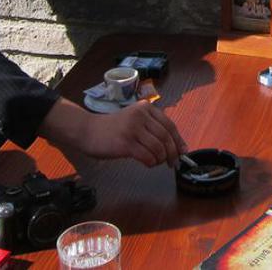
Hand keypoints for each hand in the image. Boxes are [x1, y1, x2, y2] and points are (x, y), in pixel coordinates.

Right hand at [40, 98, 186, 167]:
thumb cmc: (113, 128)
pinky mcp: (125, 143)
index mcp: (146, 108)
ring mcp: (133, 129)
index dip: (178, 140)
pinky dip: (151, 163)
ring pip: (158, 148)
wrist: (88, 131)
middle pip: (166, 137)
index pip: (170, 125)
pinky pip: (147, 156)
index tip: (183, 151)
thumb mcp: (135, 120)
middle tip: (172, 163)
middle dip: (172, 153)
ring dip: (160, 159)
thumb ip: (152, 128)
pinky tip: (148, 164)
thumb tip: (175, 145)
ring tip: (156, 162)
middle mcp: (141, 115)